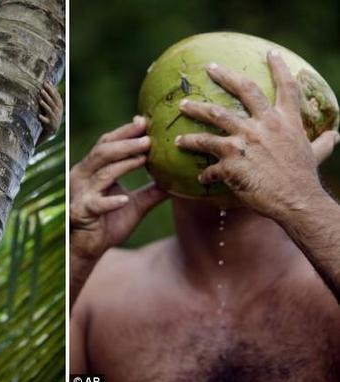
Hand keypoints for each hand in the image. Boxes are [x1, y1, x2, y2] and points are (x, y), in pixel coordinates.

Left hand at [37, 80, 62, 144]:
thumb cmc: (49, 115)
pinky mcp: (50, 126)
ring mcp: (54, 119)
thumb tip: (47, 80)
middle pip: (53, 103)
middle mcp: (58, 112)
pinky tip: (39, 116)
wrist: (51, 131)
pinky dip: (43, 119)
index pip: (56, 96)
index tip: (46, 83)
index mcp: (59, 106)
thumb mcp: (51, 105)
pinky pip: (46, 122)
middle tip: (41, 90)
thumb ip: (50, 95)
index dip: (52, 89)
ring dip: (45, 105)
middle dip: (48, 96)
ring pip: (50, 111)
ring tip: (40, 100)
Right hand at [70, 116, 168, 259]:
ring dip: (123, 164)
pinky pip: (96, 204)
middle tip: (148, 138)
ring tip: (143, 157)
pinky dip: (110, 201)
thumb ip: (153, 191)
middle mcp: (83, 177)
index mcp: (92, 170)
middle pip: (103, 152)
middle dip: (126, 143)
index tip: (144, 122)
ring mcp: (81, 194)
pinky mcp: (82, 212)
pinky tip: (125, 199)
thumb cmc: (108, 223)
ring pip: (101, 173)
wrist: (88, 249)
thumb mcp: (135, 204)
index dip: (124, 132)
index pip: (107, 143)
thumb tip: (178, 181)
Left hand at [176, 50, 338, 217]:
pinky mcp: (230, 162)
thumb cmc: (304, 179)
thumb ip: (322, 142)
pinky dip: (205, 172)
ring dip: (195, 111)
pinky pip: (209, 164)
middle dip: (225, 76)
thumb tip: (335, 135)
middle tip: (210, 68)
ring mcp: (244, 141)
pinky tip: (200, 178)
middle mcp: (264, 125)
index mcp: (285, 121)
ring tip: (182, 107)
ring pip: (214, 117)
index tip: (270, 52)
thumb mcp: (315, 154)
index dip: (279, 67)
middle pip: (243, 90)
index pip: (286, 86)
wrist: (296, 202)